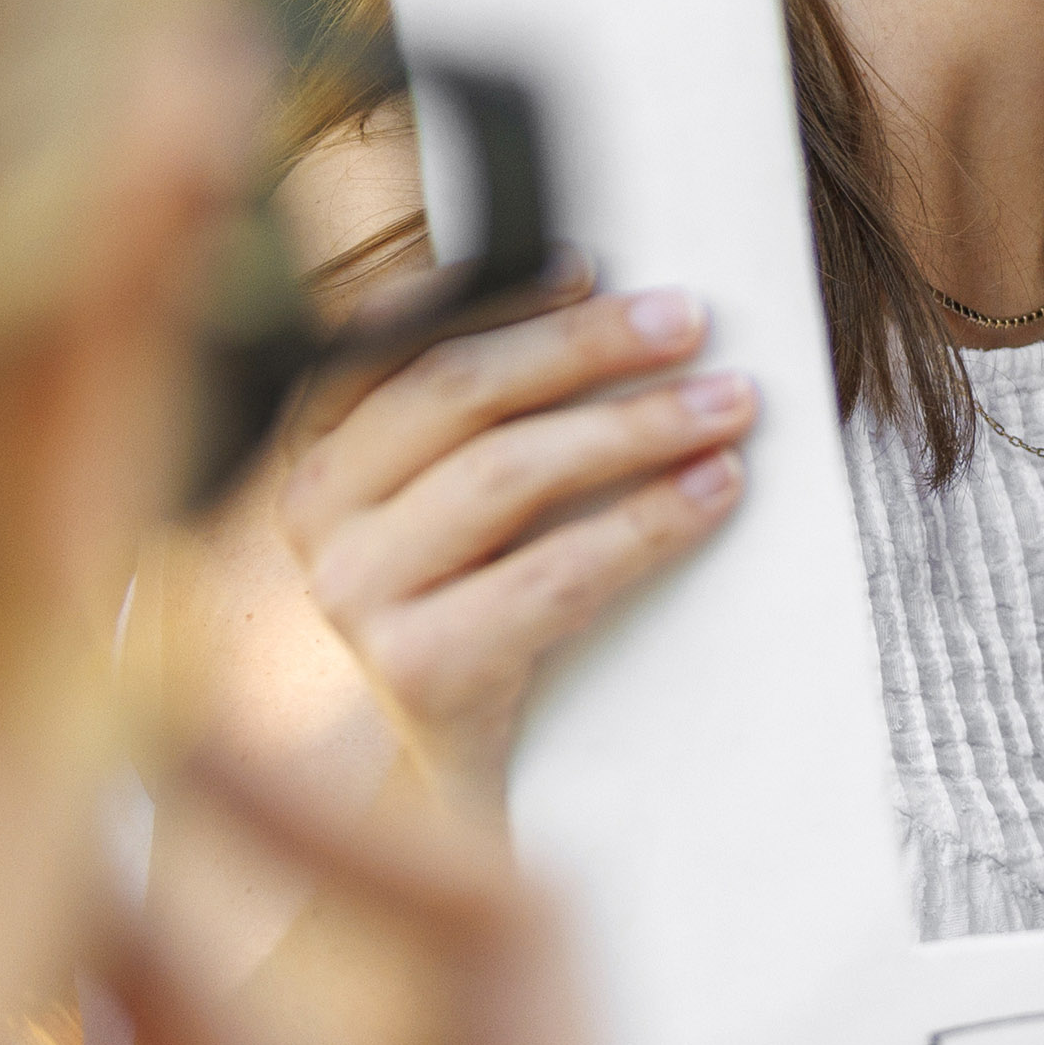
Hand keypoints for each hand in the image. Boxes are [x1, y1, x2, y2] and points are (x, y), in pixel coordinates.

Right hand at [254, 267, 754, 778]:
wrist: (448, 779)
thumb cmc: (473, 605)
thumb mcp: (458, 500)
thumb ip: (484, 408)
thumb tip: (604, 292)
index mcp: (319, 445)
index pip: (394, 334)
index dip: (492, 290)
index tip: (590, 265)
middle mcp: (317, 511)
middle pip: (458, 391)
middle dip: (584, 346)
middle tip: (688, 322)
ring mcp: (355, 593)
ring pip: (509, 474)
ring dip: (633, 427)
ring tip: (726, 405)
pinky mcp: (417, 668)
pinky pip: (554, 574)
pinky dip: (647, 523)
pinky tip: (712, 490)